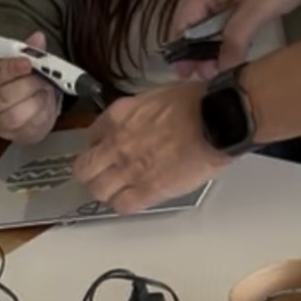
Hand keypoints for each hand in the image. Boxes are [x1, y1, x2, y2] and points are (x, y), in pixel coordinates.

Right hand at [0, 30, 59, 145]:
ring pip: (16, 114)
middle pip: (4, 96)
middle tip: (42, 78)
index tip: (28, 63)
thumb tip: (38, 38)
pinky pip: (30, 126)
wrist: (20, 114)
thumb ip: (28, 51)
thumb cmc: (16, 85)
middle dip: (28, 85)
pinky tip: (46, 103)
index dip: (11, 68)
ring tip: (44, 90)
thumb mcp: (18, 65)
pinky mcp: (16, 136)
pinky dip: (44, 112)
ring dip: (36, 100)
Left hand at [74, 82, 226, 212]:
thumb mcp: (158, 95)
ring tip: (116, 190)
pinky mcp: (148, 190)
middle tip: (100, 175)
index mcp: (119, 116)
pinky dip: (124, 205)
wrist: (216, 119)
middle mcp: (117, 143)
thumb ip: (142, 112)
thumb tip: (143, 120)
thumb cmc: (198, 103)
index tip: (104, 150)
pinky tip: (133, 200)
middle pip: (84, 168)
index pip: (91, 136)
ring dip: (106, 191)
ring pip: (98, 190)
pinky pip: (123, 206)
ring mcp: (130, 169)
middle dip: (91, 173)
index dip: (98, 146)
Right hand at [172, 0, 300, 69]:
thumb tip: (219, 68)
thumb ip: (237, 36)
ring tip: (212, 75)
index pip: (183, 20)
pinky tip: (230, 60)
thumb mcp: (260, 5)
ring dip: (209, 50)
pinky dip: (226, 44)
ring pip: (212, 28)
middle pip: (194, 26)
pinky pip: (230, 28)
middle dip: (193, 52)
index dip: (179, 48)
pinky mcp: (249, 3)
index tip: (183, 74)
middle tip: (201, 79)